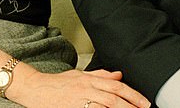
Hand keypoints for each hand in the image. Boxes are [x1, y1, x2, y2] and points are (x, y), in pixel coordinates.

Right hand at [11, 66, 150, 107]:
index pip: (116, 85)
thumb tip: (119, 75)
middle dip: (132, 104)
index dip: (132, 94)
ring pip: (106, 106)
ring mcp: (80, 99)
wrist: (35, 88)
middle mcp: (87, 87)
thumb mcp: (80, 75)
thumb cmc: (57, 83)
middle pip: (114, 96)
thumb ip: (100, 75)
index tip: (144, 102)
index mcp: (90, 79)